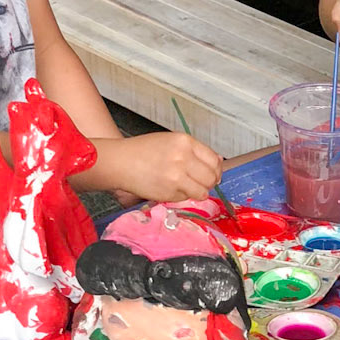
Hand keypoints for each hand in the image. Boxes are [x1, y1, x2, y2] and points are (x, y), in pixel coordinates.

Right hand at [100, 129, 222, 203]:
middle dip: (209, 182)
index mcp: (185, 142)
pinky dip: (182, 196)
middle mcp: (183, 159)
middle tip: (201, 182)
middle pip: (212, 178)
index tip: (213, 173)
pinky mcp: (169, 193)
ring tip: (186, 186)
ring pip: (202, 192)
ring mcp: (177, 177)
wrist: (121, 162)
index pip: (214, 160)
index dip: (216, 169)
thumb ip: (194, 151)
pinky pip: (186, 198)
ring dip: (197, 191)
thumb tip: (218, 162)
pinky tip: (171, 187)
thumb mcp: (172, 141)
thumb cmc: (143, 151)